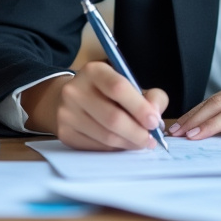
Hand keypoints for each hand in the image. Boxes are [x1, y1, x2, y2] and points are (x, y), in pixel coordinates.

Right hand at [34, 62, 168, 150]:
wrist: (69, 98)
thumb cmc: (106, 92)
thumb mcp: (129, 83)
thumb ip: (151, 96)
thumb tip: (156, 116)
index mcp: (94, 71)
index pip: (118, 88)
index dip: (140, 107)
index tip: (154, 122)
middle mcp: (75, 90)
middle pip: (112, 118)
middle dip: (137, 132)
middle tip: (151, 140)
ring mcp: (67, 113)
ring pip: (106, 136)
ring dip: (128, 143)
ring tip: (140, 143)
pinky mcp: (64, 133)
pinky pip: (96, 147)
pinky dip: (114, 149)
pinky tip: (122, 144)